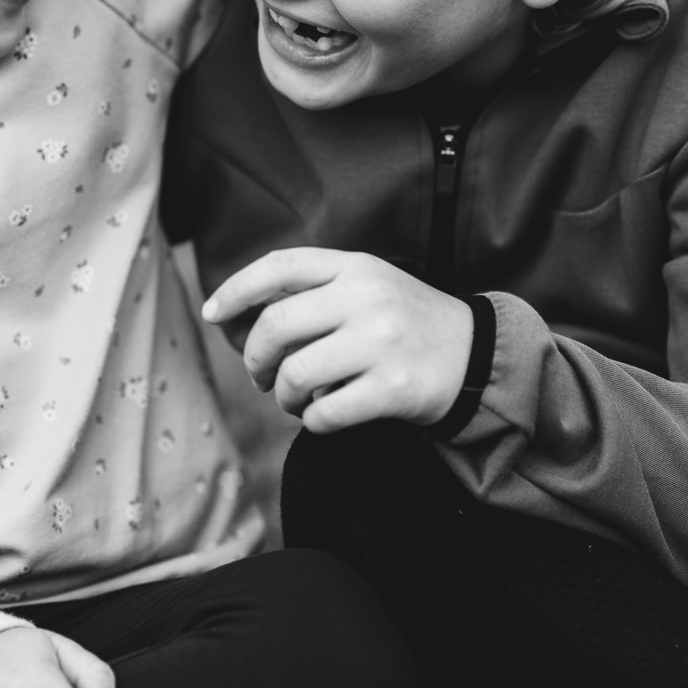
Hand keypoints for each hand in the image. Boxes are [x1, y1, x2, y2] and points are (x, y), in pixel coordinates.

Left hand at [202, 248, 473, 433]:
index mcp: (354, 268)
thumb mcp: (367, 285)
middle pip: (276, 325)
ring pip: (294, 374)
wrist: (475, 355)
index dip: (236, 289)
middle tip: (260, 375)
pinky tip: (323, 416)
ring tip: (294, 399)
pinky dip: (313, 421)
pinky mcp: (392, 389)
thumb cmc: (404, 321)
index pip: (280, 266)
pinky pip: (324, 414)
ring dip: (282, 395)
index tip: (212, 314)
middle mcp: (366, 299)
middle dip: (254, 358)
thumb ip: (314, 291)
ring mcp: (381, 343)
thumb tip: (239, 312)